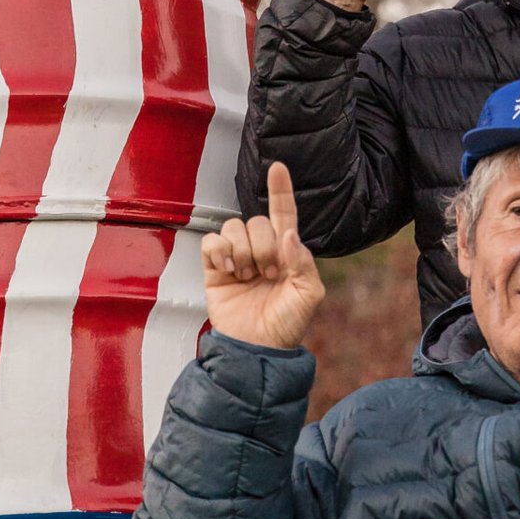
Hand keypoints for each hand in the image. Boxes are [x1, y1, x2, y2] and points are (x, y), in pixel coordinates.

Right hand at [202, 163, 325, 348]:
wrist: (256, 350)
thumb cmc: (286, 325)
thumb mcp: (308, 294)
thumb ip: (303, 262)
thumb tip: (287, 233)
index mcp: (286, 252)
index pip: (283, 213)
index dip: (280, 190)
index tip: (278, 168)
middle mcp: (261, 250)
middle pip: (256, 221)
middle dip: (263, 246)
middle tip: (266, 273)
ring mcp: (237, 258)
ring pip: (234, 228)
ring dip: (242, 251)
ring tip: (247, 276)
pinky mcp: (214, 268)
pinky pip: (211, 241)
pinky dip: (219, 250)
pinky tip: (229, 269)